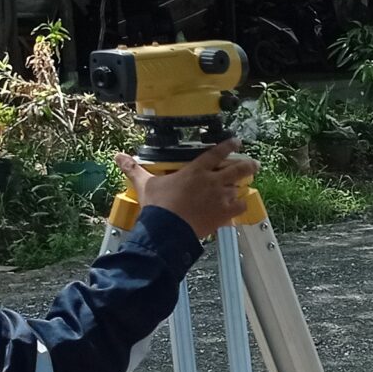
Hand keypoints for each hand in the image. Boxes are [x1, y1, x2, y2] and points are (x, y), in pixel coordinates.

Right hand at [117, 139, 258, 237]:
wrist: (168, 230)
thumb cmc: (158, 206)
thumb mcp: (145, 184)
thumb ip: (135, 169)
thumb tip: (118, 156)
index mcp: (196, 170)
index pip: (217, 152)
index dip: (229, 145)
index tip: (237, 141)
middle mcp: (212, 181)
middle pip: (238, 168)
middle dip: (249, 165)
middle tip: (254, 164)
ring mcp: (221, 197)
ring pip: (240, 187)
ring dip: (243, 185)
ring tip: (246, 184)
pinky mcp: (224, 214)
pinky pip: (240, 207)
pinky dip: (241, 205)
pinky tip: (240, 206)